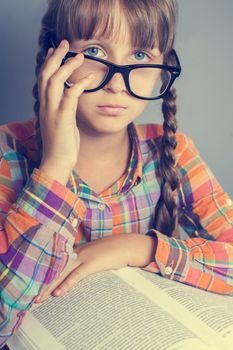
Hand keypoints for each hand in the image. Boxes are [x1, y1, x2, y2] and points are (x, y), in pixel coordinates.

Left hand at [34, 234, 156, 302]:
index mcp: (77, 251)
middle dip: (43, 282)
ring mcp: (83, 257)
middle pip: (56, 268)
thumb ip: (86, 260)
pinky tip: (58, 293)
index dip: (47, 273)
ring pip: (62, 273)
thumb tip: (80, 269)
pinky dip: (66, 284)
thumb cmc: (113, 250)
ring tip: (39, 298)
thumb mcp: (96, 254)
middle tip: (33, 295)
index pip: (57, 262)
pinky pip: (75, 276)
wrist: (125, 244)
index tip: (37, 282)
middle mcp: (76, 253)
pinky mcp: (91, 263)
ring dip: (49, 286)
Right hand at [38, 39, 94, 172]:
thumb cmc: (62, 144)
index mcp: (45, 106)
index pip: (43, 78)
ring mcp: (52, 111)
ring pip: (55, 81)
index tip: (56, 50)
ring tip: (79, 55)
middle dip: (55, 56)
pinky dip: (79, 84)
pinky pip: (70, 96)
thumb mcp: (62, 122)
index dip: (49, 62)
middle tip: (65, 43)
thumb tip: (72, 99)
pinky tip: (89, 78)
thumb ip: (64, 108)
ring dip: (67, 66)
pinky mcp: (62, 118)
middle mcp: (46, 105)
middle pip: (46, 73)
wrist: (57, 161)